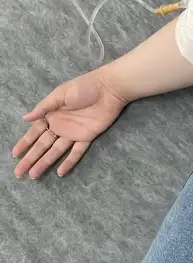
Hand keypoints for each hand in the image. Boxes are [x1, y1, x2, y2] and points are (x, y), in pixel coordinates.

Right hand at [12, 68, 127, 178]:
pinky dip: (69, 162)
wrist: (109, 88)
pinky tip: (60, 172)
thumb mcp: (61, 94)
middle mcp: (61, 125)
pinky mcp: (87, 136)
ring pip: (56, 151)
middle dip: (31, 157)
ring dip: (45, 162)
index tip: (15, 154)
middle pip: (43, 144)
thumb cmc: (84, 87)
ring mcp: (74, 132)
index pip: (35, 131)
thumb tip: (25, 118)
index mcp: (52, 114)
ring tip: (33, 175)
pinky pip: (77, 152)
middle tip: (18, 172)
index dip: (25, 142)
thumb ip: (44, 107)